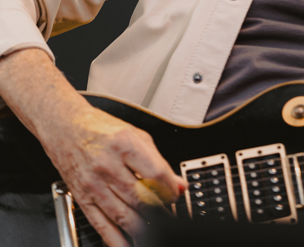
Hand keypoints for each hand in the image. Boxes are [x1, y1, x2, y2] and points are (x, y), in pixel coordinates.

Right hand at [41, 100, 184, 246]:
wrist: (65, 128)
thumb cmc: (100, 129)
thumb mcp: (135, 135)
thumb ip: (158, 160)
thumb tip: (178, 184)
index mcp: (125, 144)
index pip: (155, 174)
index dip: (169, 190)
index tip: (175, 195)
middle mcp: (108, 165)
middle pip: (140, 198)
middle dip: (158, 212)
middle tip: (168, 218)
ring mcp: (93, 183)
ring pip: (122, 215)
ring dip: (141, 228)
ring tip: (154, 233)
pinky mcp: (82, 198)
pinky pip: (100, 224)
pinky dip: (115, 239)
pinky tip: (127, 245)